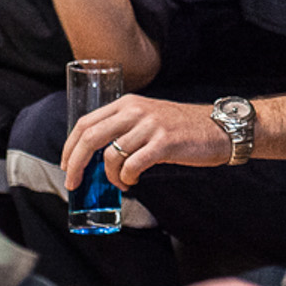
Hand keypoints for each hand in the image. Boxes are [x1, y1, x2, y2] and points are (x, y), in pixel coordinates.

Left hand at [65, 96, 231, 189]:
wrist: (218, 128)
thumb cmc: (181, 128)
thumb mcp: (148, 118)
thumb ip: (123, 129)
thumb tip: (94, 158)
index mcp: (127, 103)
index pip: (86, 122)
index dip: (70, 147)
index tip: (67, 166)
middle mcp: (136, 110)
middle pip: (91, 137)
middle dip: (76, 163)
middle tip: (74, 182)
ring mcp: (150, 126)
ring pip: (111, 155)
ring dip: (110, 176)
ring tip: (120, 182)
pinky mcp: (164, 143)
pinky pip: (133, 165)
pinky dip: (127, 178)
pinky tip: (134, 180)